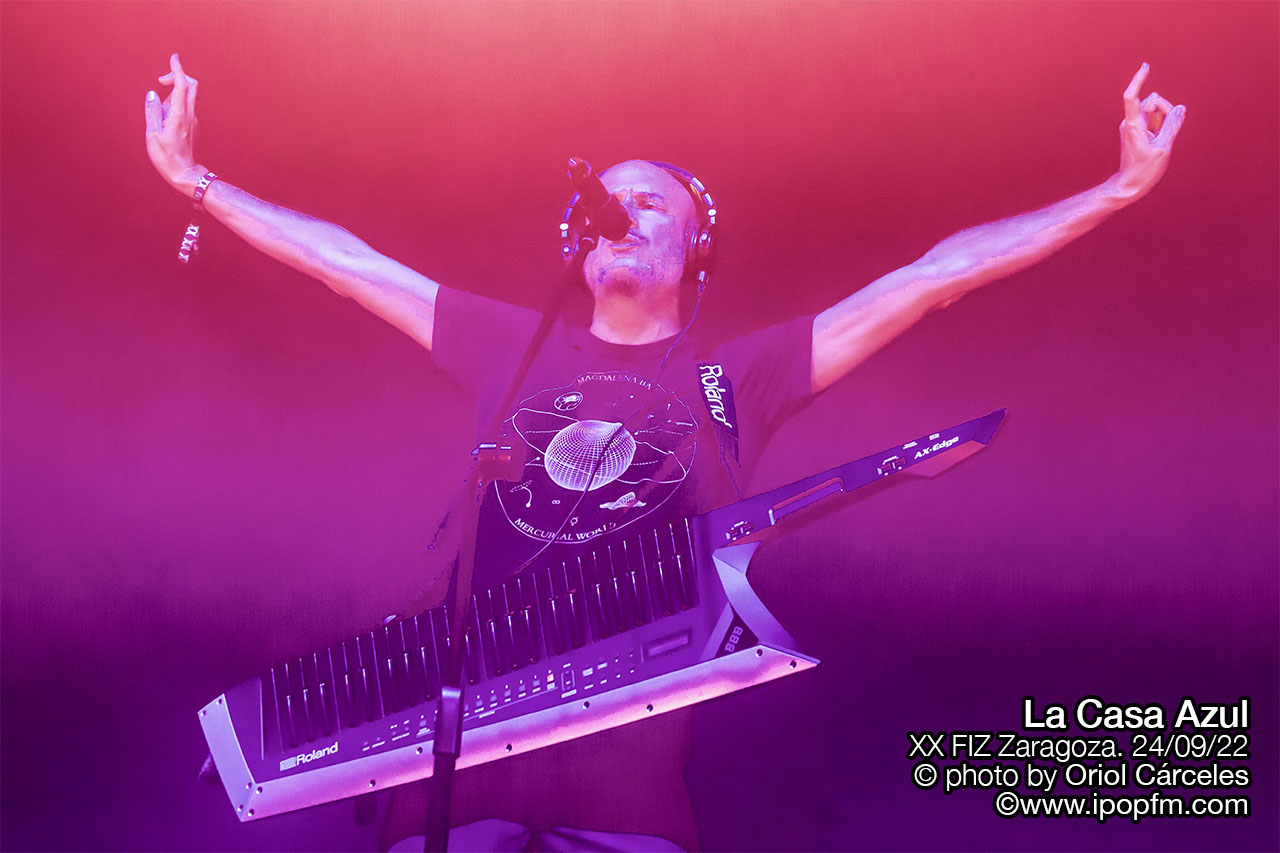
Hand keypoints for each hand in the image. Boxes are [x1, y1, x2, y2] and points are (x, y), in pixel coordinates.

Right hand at [144, 53, 205, 193]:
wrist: (184, 174)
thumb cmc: (166, 157)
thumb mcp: (152, 134)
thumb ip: (152, 111)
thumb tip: (153, 94)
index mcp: (179, 115)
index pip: (181, 85)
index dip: (177, 70)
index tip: (174, 58)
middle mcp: (189, 115)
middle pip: (190, 86)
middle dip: (177, 77)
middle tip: (161, 80)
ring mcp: (192, 120)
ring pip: (186, 97)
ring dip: (171, 95)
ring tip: (157, 114)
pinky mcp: (191, 126)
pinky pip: (184, 107)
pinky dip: (173, 105)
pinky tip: (163, 119)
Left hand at [1113, 62, 1185, 200]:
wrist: (1130, 185)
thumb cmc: (1144, 170)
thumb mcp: (1163, 148)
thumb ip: (1173, 125)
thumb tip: (1181, 108)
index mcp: (1133, 125)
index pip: (1132, 97)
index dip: (1138, 80)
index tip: (1146, 67)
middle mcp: (1130, 122)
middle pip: (1153, 101)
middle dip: (1165, 110)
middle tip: (1164, 133)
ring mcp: (1133, 126)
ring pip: (1155, 111)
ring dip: (1163, 120)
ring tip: (1159, 141)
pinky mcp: (1137, 130)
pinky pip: (1154, 120)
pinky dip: (1161, 126)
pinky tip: (1158, 141)